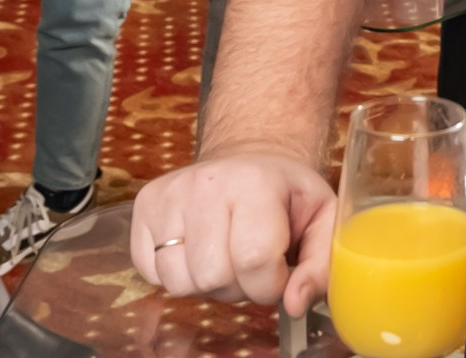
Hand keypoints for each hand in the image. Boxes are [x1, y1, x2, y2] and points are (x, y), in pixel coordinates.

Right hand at [130, 153, 336, 312]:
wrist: (249, 161)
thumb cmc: (286, 195)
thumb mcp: (322, 221)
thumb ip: (320, 267)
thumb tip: (295, 304)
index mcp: (254, 182)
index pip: (254, 261)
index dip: (270, 284)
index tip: (279, 271)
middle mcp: (205, 183)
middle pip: (212, 276)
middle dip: (237, 286)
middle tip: (250, 262)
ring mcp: (169, 194)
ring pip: (179, 280)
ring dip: (206, 284)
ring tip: (224, 256)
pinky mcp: (144, 207)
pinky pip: (151, 272)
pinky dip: (176, 274)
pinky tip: (197, 250)